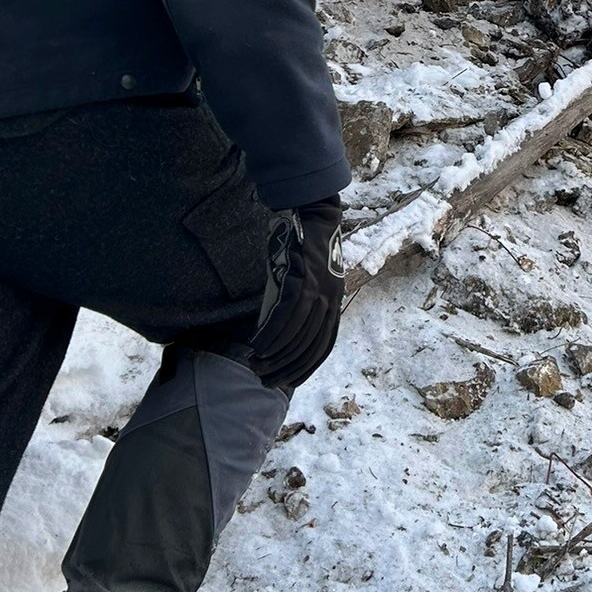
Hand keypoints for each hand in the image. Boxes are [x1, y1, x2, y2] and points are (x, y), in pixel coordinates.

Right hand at [249, 198, 344, 392]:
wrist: (312, 210)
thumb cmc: (304, 245)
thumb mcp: (308, 278)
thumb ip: (299, 302)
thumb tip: (278, 330)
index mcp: (335, 301)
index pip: (323, 346)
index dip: (305, 367)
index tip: (286, 381)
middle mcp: (331, 299)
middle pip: (310, 345)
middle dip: (287, 368)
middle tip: (264, 379)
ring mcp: (319, 289)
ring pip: (297, 334)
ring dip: (275, 355)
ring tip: (256, 366)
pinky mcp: (303, 278)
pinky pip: (287, 315)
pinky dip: (272, 334)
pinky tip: (257, 346)